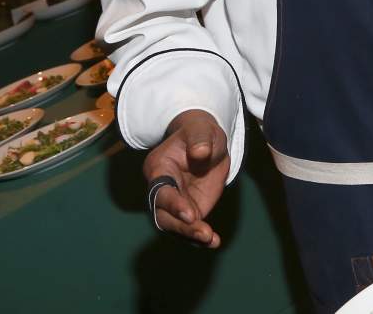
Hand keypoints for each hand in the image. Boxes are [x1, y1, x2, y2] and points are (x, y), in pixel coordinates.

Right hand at [144, 109, 228, 247]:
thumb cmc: (199, 133)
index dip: (173, 203)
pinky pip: (191, 226)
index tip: (190, 214)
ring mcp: (175, 202)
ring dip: (191, 234)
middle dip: (181, 225)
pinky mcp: (189, 209)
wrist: (207, 142)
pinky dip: (200, 237)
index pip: (160, 190)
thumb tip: (199, 152)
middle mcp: (162, 188)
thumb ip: (199, 139)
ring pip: (175, 224)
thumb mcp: (201, 130)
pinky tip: (213, 242)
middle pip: (163, 213)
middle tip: (202, 232)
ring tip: (210, 239)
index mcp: (159, 167)